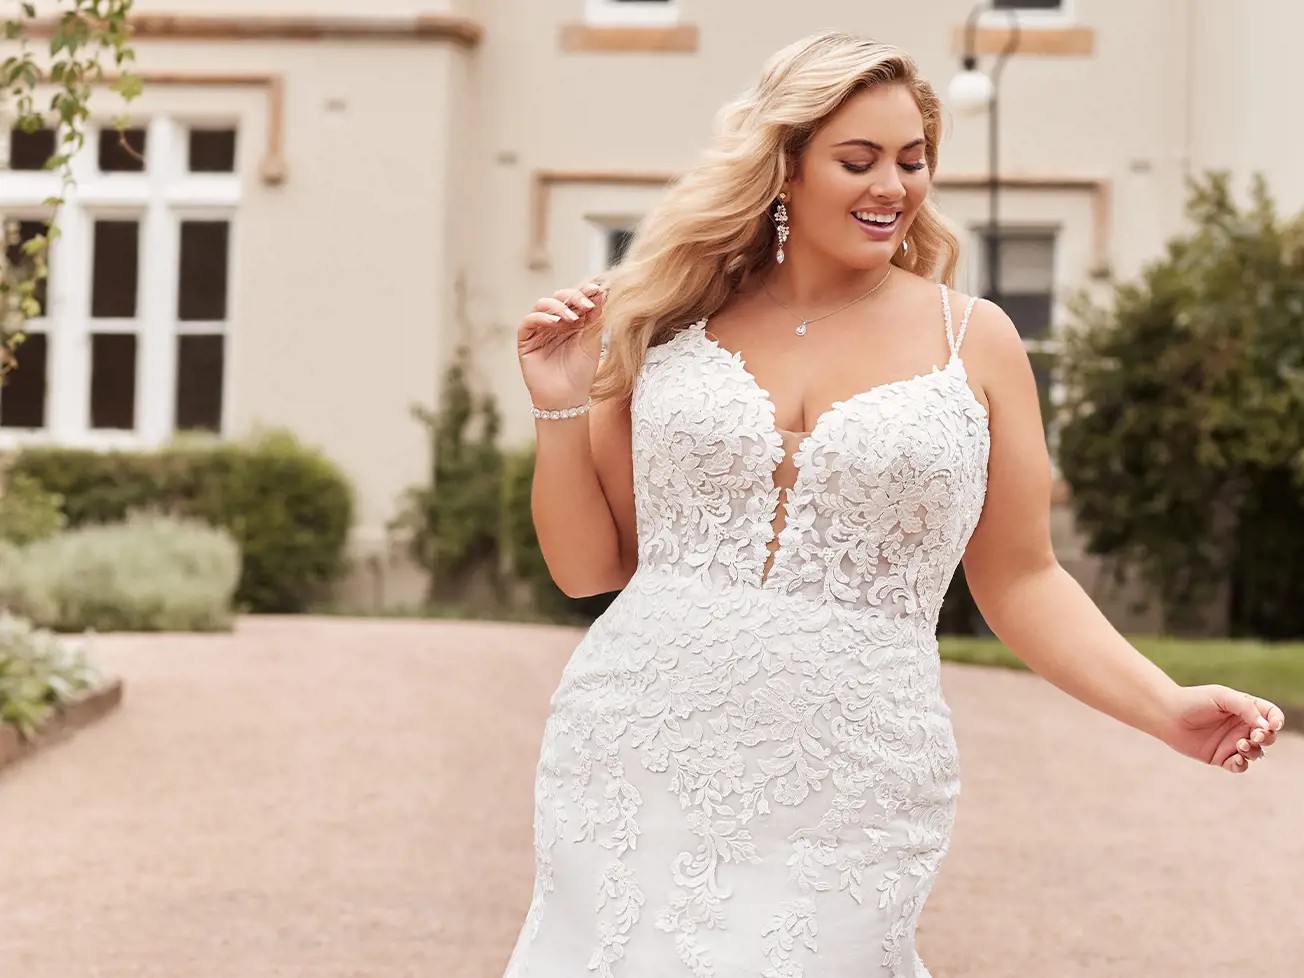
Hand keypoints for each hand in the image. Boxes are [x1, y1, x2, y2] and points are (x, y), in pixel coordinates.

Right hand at [517, 280, 607, 410]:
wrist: (568, 398)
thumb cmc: (581, 372)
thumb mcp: (592, 341)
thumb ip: (595, 317)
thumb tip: (601, 290)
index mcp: (573, 320)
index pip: (576, 299)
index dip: (584, 292)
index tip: (596, 290)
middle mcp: (555, 322)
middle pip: (559, 297)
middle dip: (573, 297)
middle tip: (586, 305)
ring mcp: (540, 329)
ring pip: (542, 304)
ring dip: (558, 306)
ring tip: (571, 318)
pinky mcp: (526, 340)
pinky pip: (529, 321)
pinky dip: (541, 317)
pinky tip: (554, 322)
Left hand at [1158, 684, 1284, 772]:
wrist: (1167, 715)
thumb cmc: (1194, 700)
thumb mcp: (1222, 696)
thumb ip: (1246, 708)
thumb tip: (1266, 725)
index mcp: (1245, 708)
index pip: (1271, 715)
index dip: (1277, 721)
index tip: (1272, 725)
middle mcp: (1241, 726)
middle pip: (1267, 736)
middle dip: (1266, 738)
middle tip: (1254, 736)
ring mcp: (1232, 742)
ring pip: (1256, 753)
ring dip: (1253, 751)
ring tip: (1240, 745)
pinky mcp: (1221, 757)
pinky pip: (1239, 766)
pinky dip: (1242, 764)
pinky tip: (1235, 759)